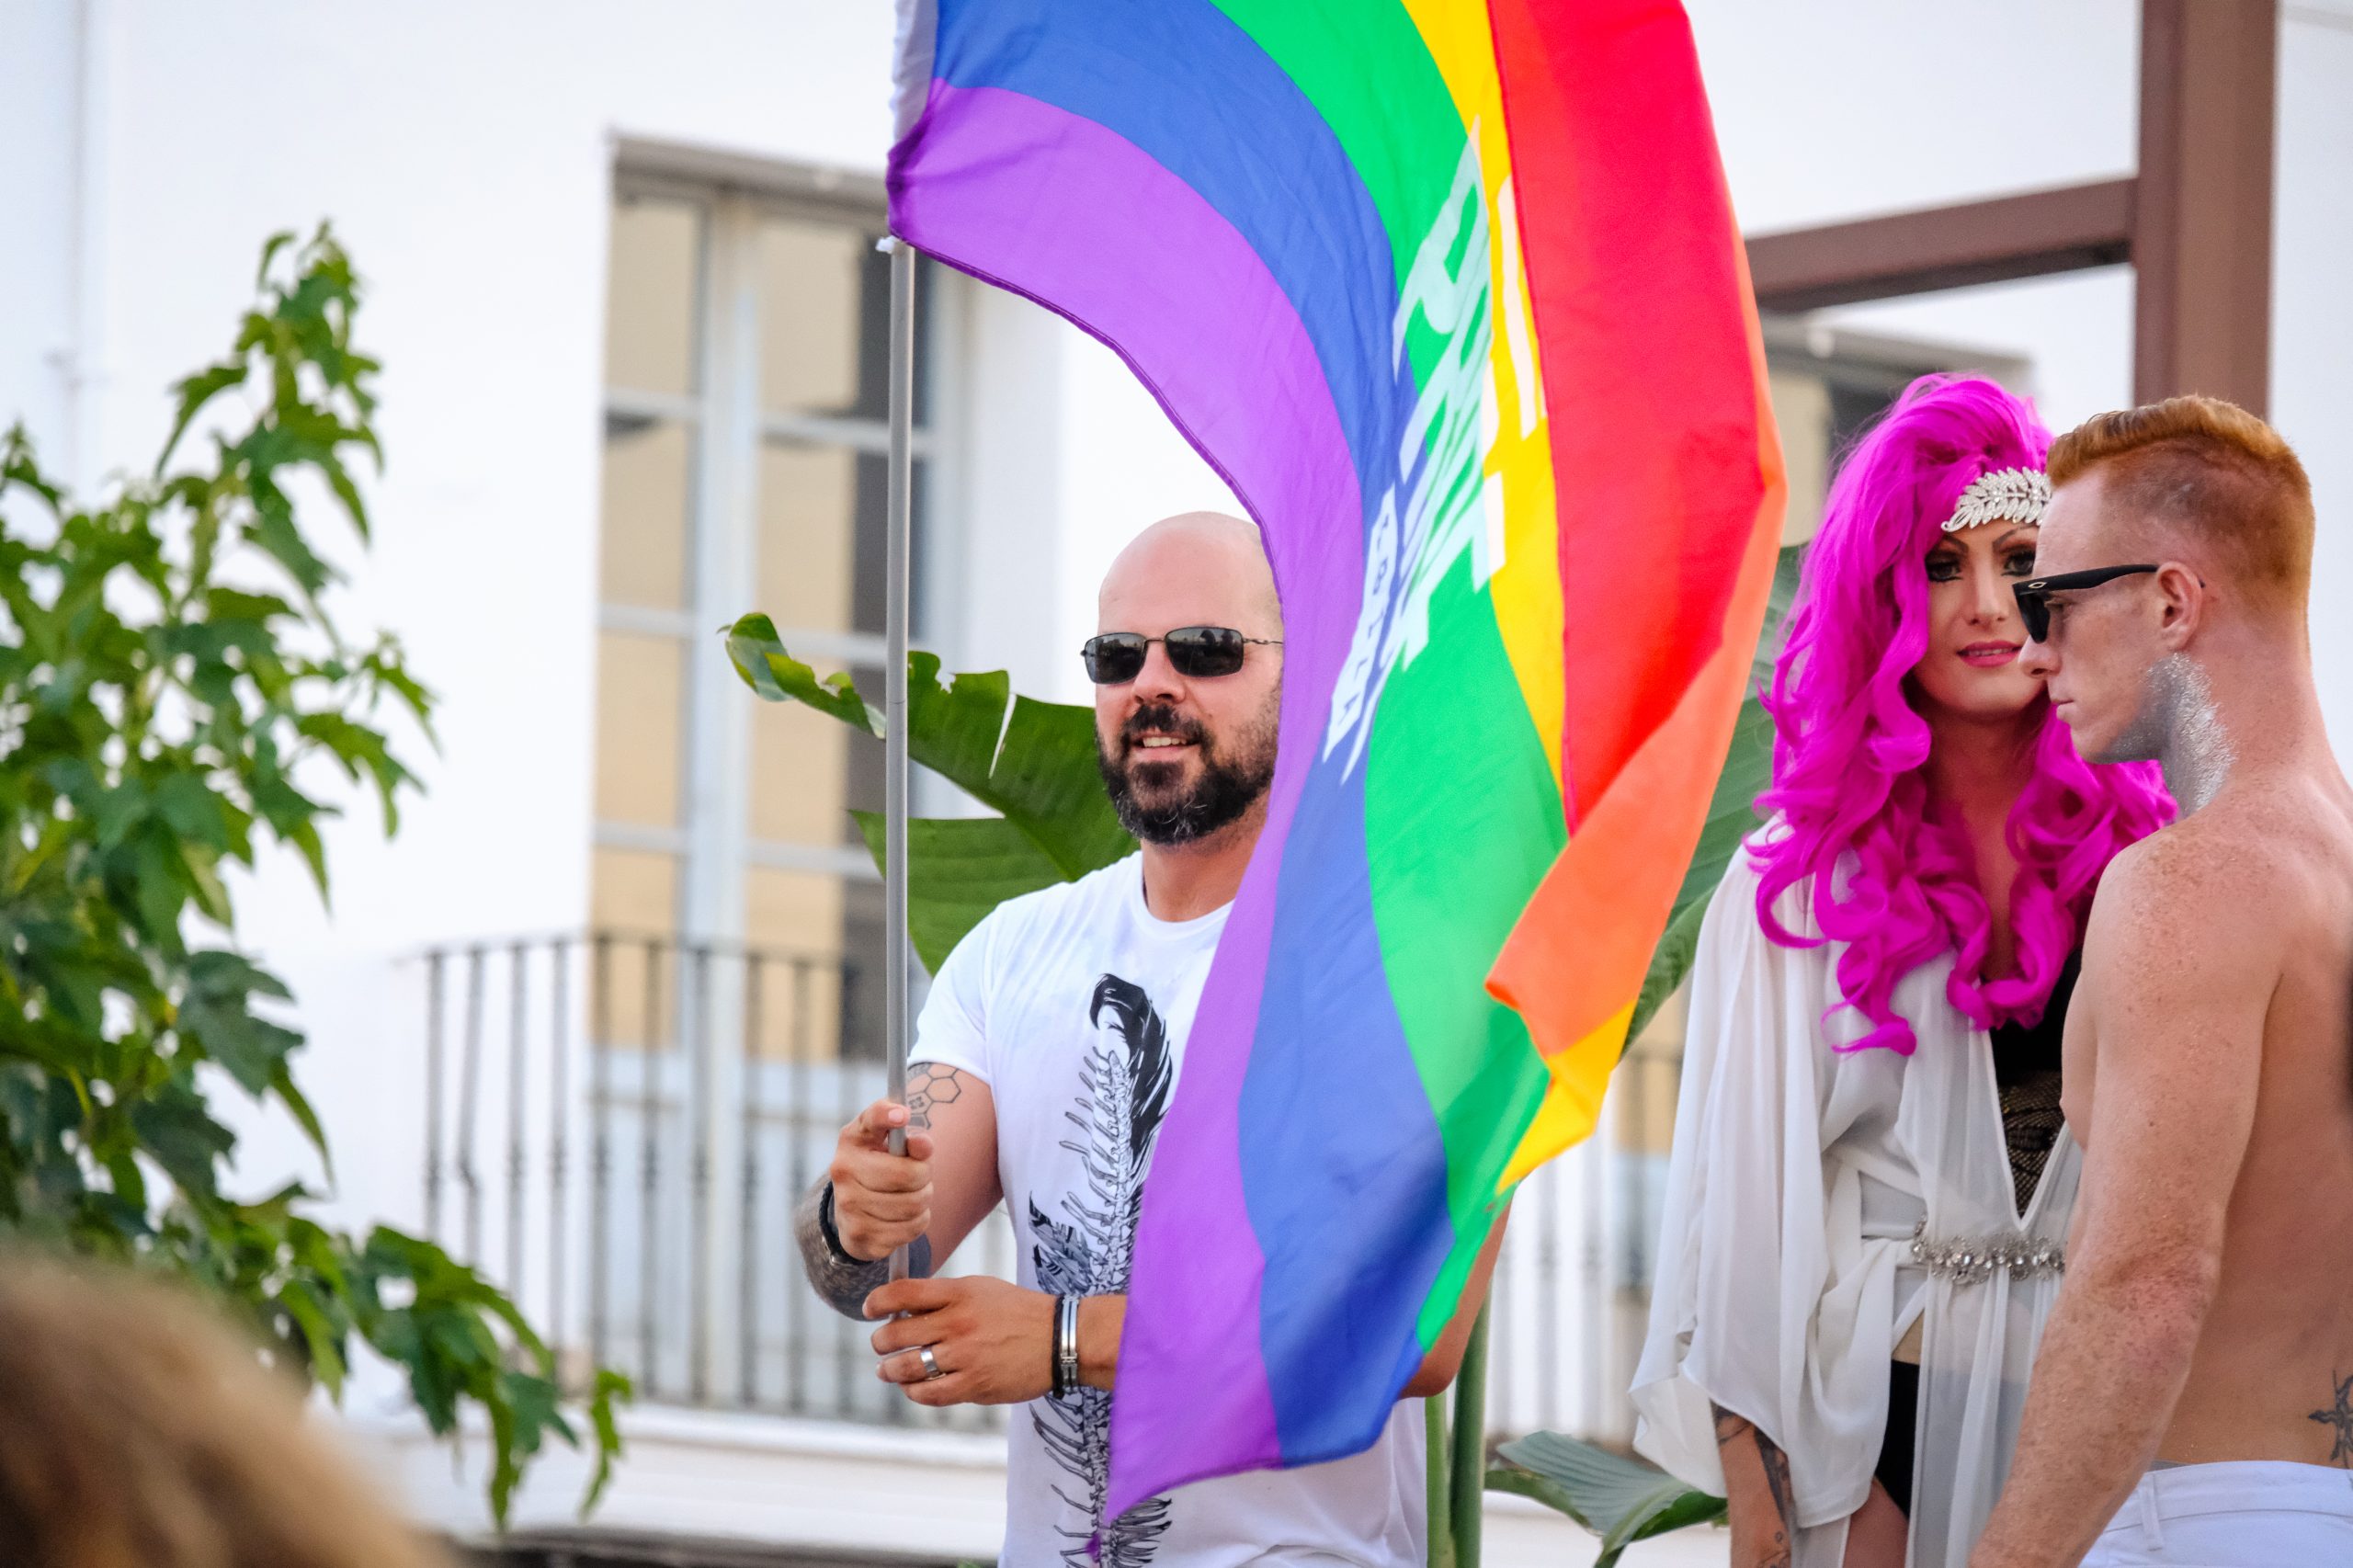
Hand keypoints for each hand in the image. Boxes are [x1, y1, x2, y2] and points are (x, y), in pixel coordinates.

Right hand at [827, 1099, 934, 1261]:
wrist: (852, 1212)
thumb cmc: (881, 1168)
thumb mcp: (892, 1145)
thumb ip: (911, 1138)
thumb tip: (923, 1144)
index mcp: (852, 1139)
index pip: (871, 1119)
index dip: (887, 1115)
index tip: (903, 1115)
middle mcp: (843, 1170)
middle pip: (907, 1174)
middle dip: (925, 1176)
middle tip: (920, 1176)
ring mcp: (847, 1205)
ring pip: (913, 1204)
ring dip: (923, 1200)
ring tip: (911, 1195)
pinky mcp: (859, 1235)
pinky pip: (911, 1228)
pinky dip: (917, 1222)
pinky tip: (903, 1216)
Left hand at [865, 1276, 1054, 1406]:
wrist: (1059, 1339)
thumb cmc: (1018, 1311)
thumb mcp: (981, 1289)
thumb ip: (944, 1297)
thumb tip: (904, 1309)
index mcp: (960, 1293)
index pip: (904, 1293)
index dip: (878, 1302)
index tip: (870, 1309)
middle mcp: (958, 1323)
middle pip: (897, 1334)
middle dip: (880, 1342)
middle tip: (880, 1345)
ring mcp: (965, 1356)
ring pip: (907, 1368)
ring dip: (890, 1371)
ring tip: (887, 1371)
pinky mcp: (974, 1385)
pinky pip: (930, 1394)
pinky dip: (914, 1392)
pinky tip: (913, 1388)